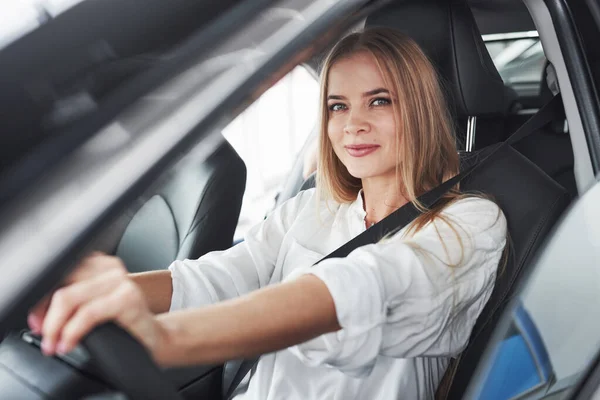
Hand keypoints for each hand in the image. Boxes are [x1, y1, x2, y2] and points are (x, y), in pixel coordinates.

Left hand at [28, 253, 165, 360]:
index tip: (35, 320)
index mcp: (99, 264)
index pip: (58, 271)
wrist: (154, 338)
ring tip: (54, 344)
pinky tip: (68, 343)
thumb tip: (38, 313)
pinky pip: (88, 313)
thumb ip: (72, 300)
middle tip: (43, 334)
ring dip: (54, 326)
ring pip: (69, 297)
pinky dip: (72, 331)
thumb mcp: (93, 306)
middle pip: (60, 282)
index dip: (40, 298)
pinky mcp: (128, 298)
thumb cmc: (122, 324)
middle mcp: (110, 267)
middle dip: (44, 313)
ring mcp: (120, 281)